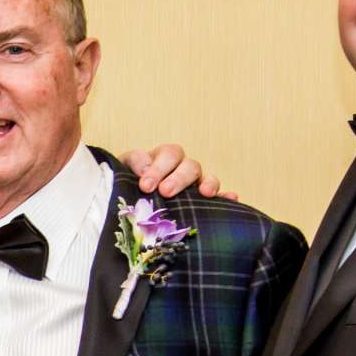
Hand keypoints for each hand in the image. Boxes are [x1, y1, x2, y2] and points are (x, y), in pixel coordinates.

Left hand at [120, 143, 236, 200]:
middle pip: (189, 165)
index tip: (145, 185)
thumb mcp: (124, 170)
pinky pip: (219, 196)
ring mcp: (194, 184)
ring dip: (207, 183)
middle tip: (165, 192)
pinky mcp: (202, 200)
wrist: (128, 200)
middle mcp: (182, 168)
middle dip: (178, 178)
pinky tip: (232, 198)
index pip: (168, 154)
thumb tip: (145, 169)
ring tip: (205, 193)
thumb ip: (133, 164)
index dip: (158, 168)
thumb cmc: (127, 184)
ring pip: (205, 177)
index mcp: (163, 157)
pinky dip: (226, 196)